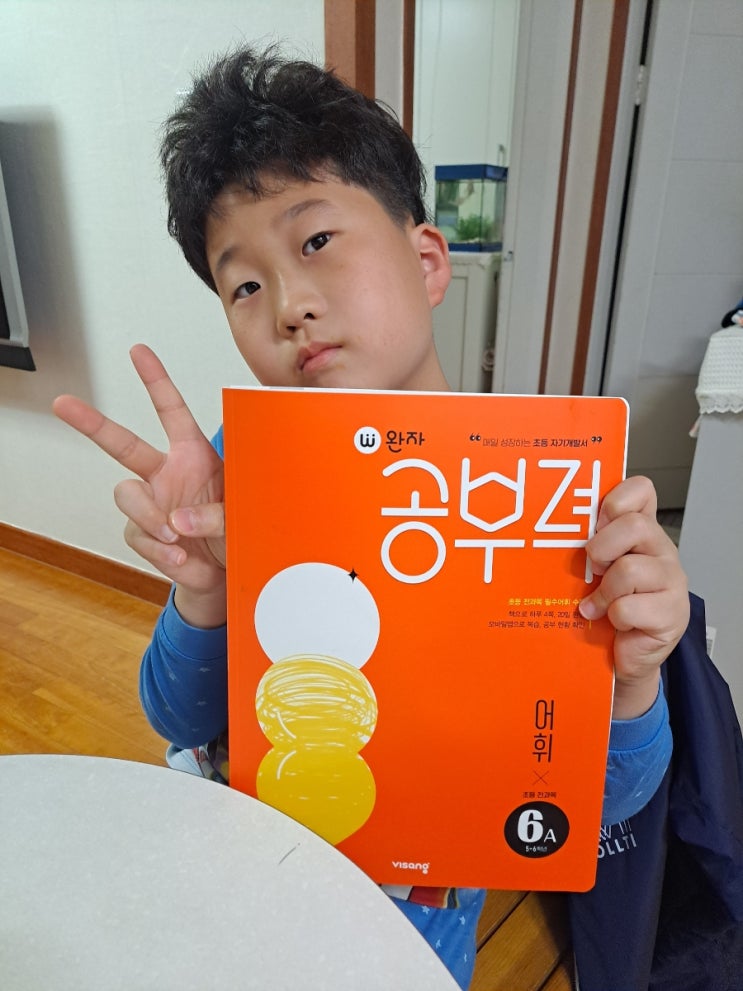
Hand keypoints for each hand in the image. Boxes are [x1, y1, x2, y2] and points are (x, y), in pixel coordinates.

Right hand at [53, 345, 226, 625]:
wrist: (227, 573)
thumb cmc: (238, 532)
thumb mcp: (240, 515)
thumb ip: (215, 514)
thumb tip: (175, 521)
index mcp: (194, 455)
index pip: (171, 411)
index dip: (155, 380)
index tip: (138, 352)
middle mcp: (167, 473)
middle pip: (122, 443)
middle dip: (91, 423)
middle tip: (63, 404)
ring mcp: (152, 503)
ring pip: (126, 495)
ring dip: (149, 516)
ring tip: (176, 538)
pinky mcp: (143, 533)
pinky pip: (136, 535)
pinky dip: (160, 550)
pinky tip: (181, 557)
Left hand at [578, 475, 689, 718]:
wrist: (623, 655)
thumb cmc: (605, 605)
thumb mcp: (594, 568)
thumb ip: (586, 543)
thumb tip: (543, 530)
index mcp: (642, 531)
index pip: (642, 490)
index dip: (617, 499)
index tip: (597, 521)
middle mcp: (661, 550)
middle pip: (635, 526)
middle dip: (603, 547)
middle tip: (593, 566)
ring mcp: (671, 580)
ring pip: (630, 570)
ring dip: (604, 591)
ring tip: (597, 603)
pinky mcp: (672, 613)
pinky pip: (629, 607)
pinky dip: (613, 617)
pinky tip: (612, 622)